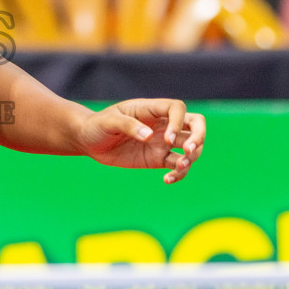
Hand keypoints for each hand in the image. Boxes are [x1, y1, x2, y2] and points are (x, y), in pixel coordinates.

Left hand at [74, 98, 205, 183]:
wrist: (88, 140)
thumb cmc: (98, 125)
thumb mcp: (108, 122)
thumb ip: (129, 126)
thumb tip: (149, 136)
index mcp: (151, 109)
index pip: (177, 108)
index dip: (178, 122)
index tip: (166, 138)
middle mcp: (162, 124)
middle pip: (195, 124)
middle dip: (199, 137)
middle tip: (188, 151)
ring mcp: (163, 142)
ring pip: (191, 146)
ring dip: (192, 157)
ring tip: (179, 167)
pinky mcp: (158, 159)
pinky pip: (177, 165)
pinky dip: (179, 173)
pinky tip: (167, 180)